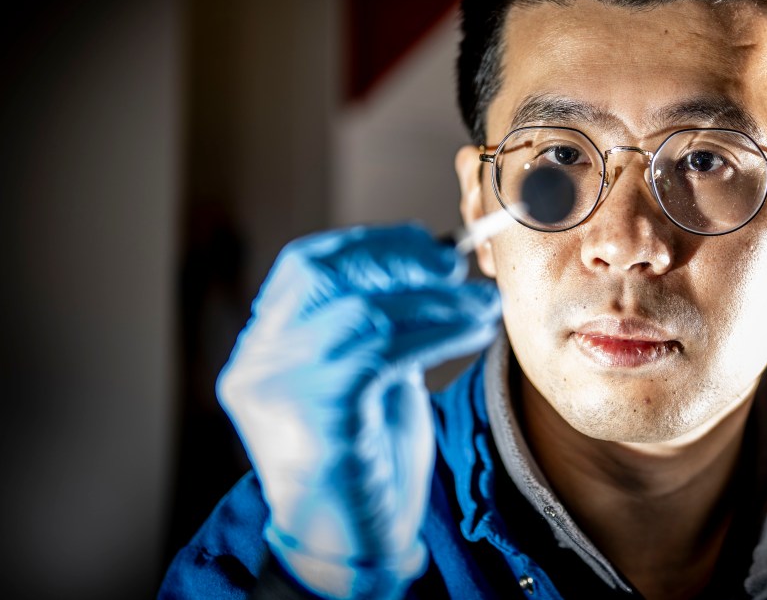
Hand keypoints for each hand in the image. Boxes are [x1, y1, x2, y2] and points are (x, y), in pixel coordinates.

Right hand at [216, 223, 500, 598]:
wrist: (353, 550)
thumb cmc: (368, 463)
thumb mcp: (369, 376)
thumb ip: (383, 323)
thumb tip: (436, 263)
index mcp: (263, 349)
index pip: (307, 266)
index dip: (371, 244)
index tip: (428, 243)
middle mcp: (257, 364)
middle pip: (325, 275)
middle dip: (399, 259)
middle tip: (457, 268)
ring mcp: (279, 391)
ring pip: (364, 312)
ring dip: (437, 301)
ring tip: (482, 305)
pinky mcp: (318, 419)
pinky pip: (386, 351)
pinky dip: (440, 330)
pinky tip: (473, 330)